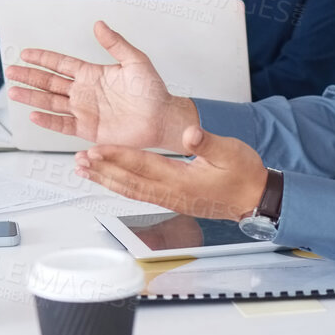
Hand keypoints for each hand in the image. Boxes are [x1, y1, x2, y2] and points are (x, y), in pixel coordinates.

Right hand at [7, 21, 197, 149]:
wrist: (162, 118)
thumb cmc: (152, 91)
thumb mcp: (135, 61)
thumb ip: (115, 44)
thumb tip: (99, 24)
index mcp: (92, 74)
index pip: (61, 64)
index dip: (43, 58)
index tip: (25, 53)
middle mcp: (84, 92)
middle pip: (50, 82)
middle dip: (30, 76)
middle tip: (11, 71)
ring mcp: (84, 111)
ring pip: (51, 102)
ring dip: (32, 97)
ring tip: (14, 92)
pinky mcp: (88, 129)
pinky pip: (63, 124)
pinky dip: (48, 120)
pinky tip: (34, 114)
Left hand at [74, 124, 267, 220]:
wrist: (255, 199)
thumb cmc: (244, 175)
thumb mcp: (231, 152)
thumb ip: (209, 143)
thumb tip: (191, 133)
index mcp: (183, 180)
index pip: (143, 166)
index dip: (118, 157)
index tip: (96, 149)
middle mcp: (172, 194)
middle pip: (130, 181)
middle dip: (103, 170)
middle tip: (80, 161)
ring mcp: (170, 200)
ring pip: (131, 190)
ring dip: (106, 180)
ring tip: (85, 170)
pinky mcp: (171, 201)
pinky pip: (139, 194)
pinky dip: (120, 186)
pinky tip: (109, 180)